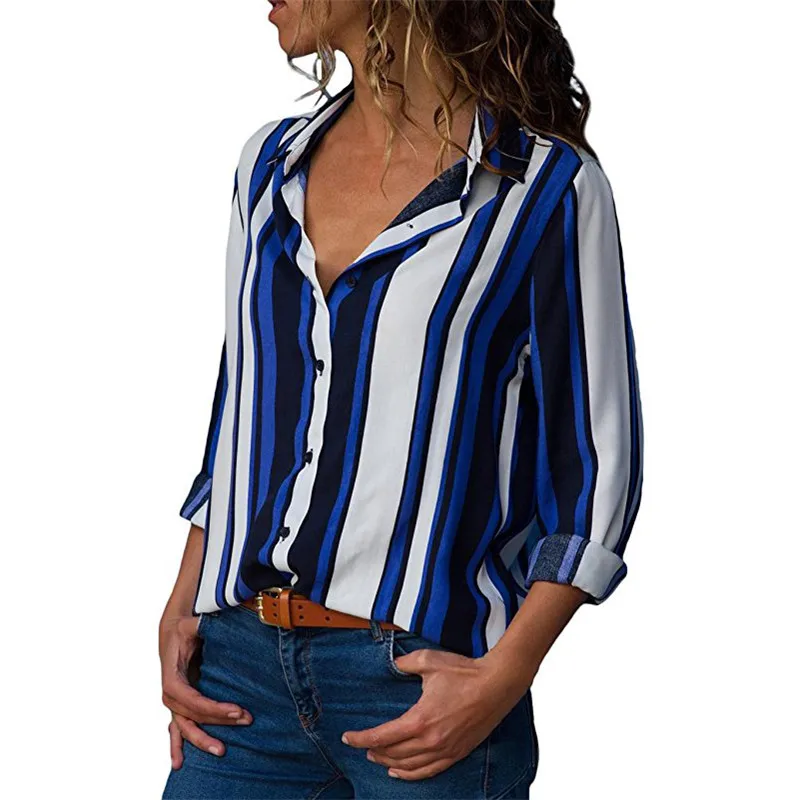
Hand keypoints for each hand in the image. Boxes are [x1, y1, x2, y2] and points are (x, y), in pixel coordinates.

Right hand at [159, 610, 251, 768]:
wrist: (173, 631)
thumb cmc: (185, 629)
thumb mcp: (192, 625)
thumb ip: (200, 626)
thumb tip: (209, 624)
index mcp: (172, 677)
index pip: (191, 699)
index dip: (213, 708)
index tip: (236, 710)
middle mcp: (171, 693)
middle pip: (193, 715)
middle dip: (219, 721)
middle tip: (246, 720)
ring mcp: (174, 702)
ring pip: (186, 727)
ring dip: (202, 740)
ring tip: (222, 751)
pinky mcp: (179, 705)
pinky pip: (177, 729)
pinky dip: (177, 746)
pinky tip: (179, 763)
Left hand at [341, 647, 530, 780]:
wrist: (497, 684)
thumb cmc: (464, 672)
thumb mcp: (429, 661)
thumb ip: (405, 663)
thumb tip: (392, 663)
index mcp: (420, 720)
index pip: (382, 737)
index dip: (361, 739)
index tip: (348, 738)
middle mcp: (430, 740)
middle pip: (393, 754)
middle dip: (373, 751)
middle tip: (361, 745)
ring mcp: (445, 750)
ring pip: (409, 766)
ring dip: (389, 763)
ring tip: (377, 758)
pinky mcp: (457, 753)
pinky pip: (429, 771)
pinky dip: (411, 774)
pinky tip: (401, 772)